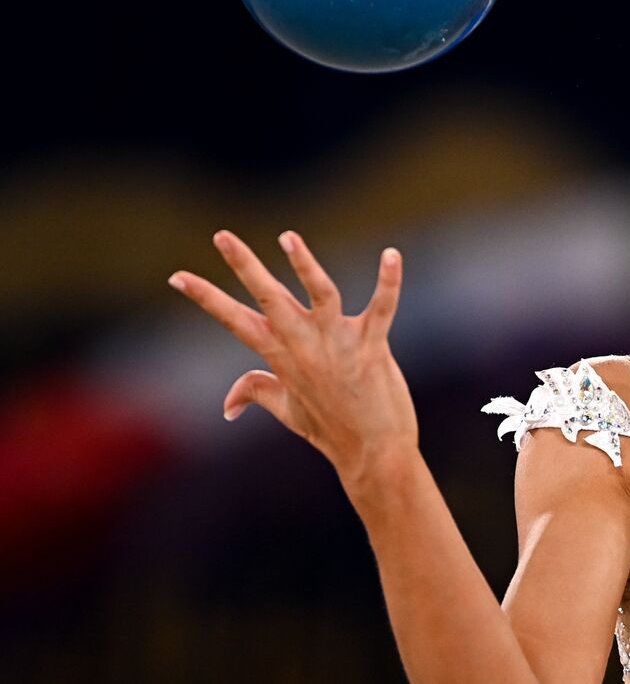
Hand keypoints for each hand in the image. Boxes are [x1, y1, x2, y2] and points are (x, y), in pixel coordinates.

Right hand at [168, 229, 418, 485]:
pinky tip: (391, 255)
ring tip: (289, 238)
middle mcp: (304, 346)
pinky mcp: (372, 347)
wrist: (373, 455)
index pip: (235, 321)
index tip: (177, 276)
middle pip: (269, 298)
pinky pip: (382, 307)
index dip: (206, 298)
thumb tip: (226, 405)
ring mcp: (339, 345)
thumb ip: (256, 392)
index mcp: (281, 357)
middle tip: (222, 235)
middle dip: (245, 266)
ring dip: (305, 265)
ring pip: (320, 294)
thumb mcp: (287, 410)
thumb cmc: (332, 429)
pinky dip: (388, 282)